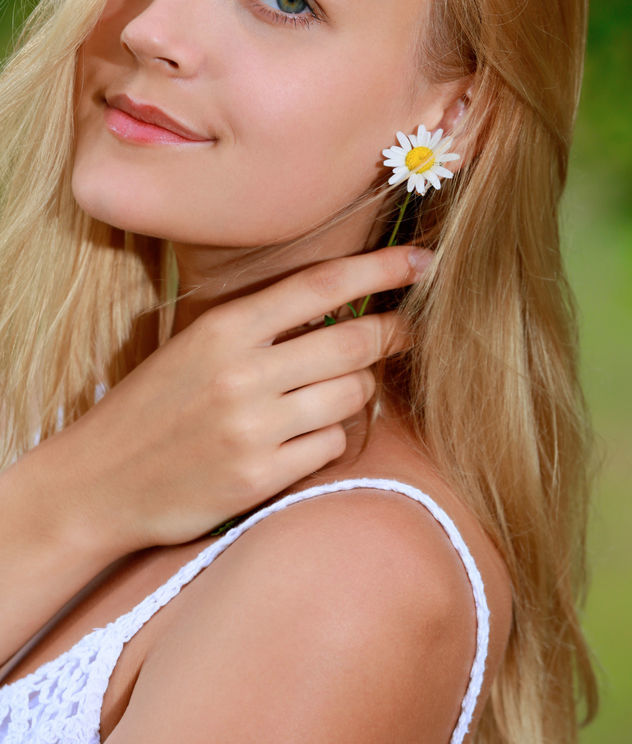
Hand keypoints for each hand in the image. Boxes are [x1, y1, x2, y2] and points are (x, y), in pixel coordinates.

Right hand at [66, 244, 432, 551]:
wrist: (98, 480)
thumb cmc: (154, 406)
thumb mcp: (195, 346)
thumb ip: (260, 326)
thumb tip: (341, 306)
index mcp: (224, 328)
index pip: (320, 285)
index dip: (381, 268)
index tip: (421, 262)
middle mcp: (242, 372)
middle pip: (353, 342)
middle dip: (392, 332)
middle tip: (408, 328)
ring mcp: (252, 428)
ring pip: (352, 395)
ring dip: (357, 391)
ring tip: (331, 394)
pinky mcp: (260, 477)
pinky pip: (332, 444)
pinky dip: (331, 437)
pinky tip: (302, 439)